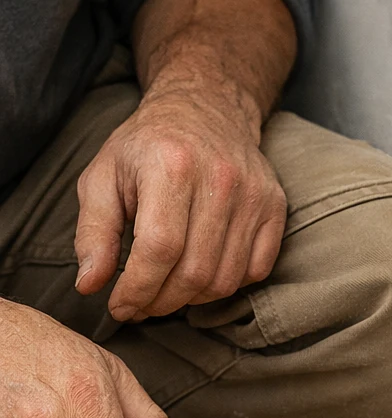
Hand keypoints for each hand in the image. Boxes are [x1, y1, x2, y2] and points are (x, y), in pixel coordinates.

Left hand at [73, 74, 285, 320]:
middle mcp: (221, 180)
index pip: (159, 249)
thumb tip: (90, 285)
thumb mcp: (102, 178)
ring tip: (168, 293)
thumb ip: (93, 233)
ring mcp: (255, 195)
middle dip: (162, 301)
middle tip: (141, 306)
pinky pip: (256, 269)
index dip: (137, 289)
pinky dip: (227, 284)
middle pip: (195, 271)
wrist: (206, 111)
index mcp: (171, 166)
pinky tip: (201, 276)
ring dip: (193, 299)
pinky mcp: (276, 207)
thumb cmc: (146, 147)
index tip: (120, 307)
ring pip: (227, 278)